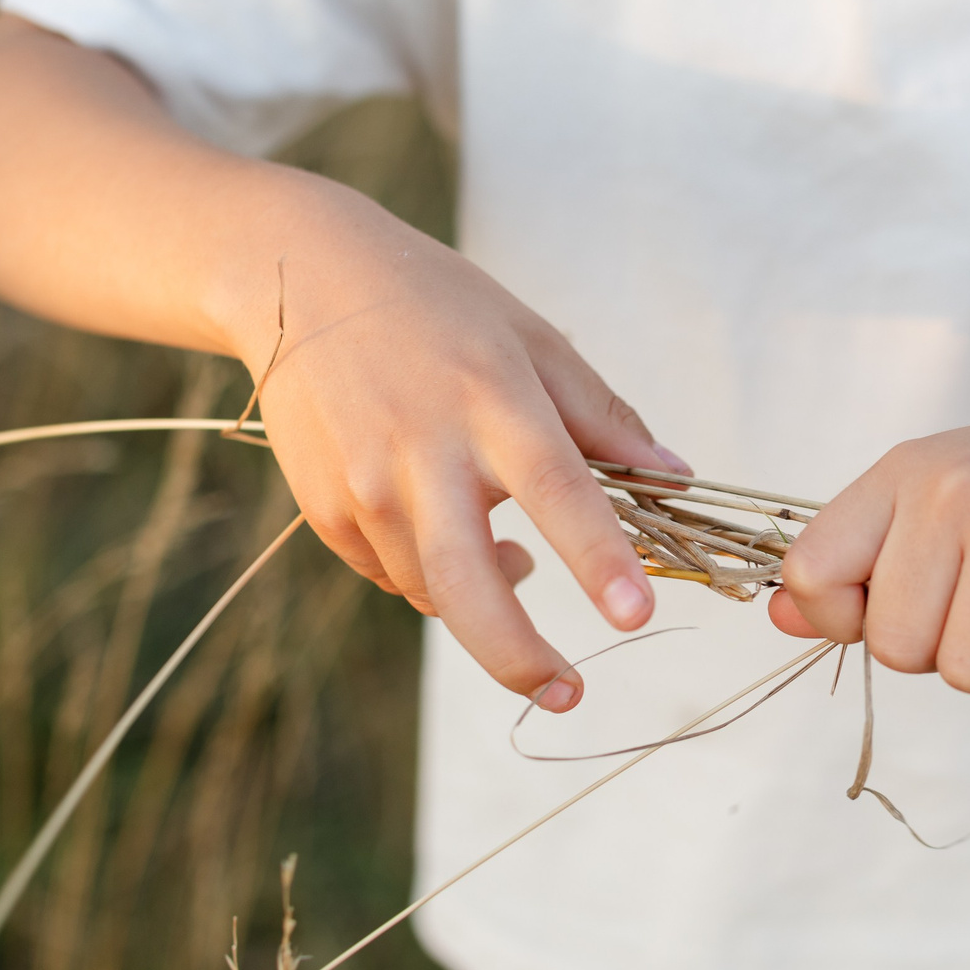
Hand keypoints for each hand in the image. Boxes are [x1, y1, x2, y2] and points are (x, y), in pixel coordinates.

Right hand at [230, 178, 682, 711]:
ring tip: (517, 567)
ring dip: (485, 603)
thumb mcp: (531, 338)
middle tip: (568, 692)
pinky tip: (446, 531)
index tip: (637, 615)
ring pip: (433, 590)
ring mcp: (365, 485)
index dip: (598, 558)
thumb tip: (675, 478)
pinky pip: (392, 574)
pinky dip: (431, 574)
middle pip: (468, 581)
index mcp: (492, 400)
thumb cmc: (435, 306)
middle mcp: (423, 450)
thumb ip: (603, 415)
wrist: (295, 277)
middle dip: (518, 654)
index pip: (557, 489)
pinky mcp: (323, 508)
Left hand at [769, 384, 969, 694]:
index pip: (813, 574)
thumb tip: (780, 615)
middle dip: (950, 646)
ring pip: (967, 673)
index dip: (849, 618)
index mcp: (909, 472)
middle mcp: (955, 491)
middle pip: (895, 647)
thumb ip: (867, 557)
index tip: (912, 603)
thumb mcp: (953, 496)